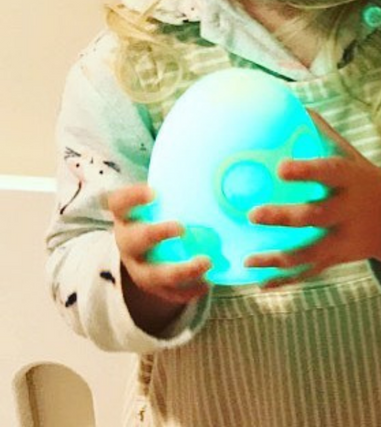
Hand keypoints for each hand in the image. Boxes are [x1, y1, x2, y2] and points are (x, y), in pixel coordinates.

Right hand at [109, 183, 210, 331]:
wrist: (145, 252)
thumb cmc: (161, 212)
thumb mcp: (163, 195)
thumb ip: (178, 174)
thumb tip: (213, 132)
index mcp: (127, 216)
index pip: (120, 203)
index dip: (133, 197)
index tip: (154, 190)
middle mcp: (128, 243)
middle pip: (134, 241)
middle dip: (156, 234)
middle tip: (182, 227)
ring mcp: (140, 269)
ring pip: (153, 274)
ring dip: (180, 270)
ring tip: (207, 261)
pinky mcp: (155, 289)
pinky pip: (170, 295)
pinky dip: (189, 290)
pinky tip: (210, 282)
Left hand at [245, 111, 380, 289]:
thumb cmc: (363, 179)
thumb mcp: (350, 154)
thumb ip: (320, 133)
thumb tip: (291, 105)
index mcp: (350, 180)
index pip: (329, 173)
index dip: (306, 171)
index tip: (280, 168)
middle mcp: (348, 211)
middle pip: (316, 217)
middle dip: (285, 217)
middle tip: (252, 214)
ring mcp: (343, 239)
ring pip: (309, 253)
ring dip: (277, 259)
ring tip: (248, 259)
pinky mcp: (337, 260)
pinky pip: (309, 273)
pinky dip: (285, 282)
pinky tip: (259, 284)